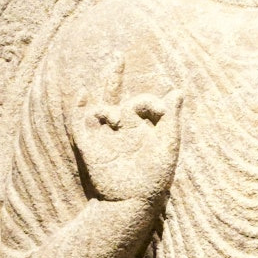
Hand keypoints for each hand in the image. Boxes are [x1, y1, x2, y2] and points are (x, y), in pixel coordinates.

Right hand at [70, 52, 180, 206]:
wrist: (132, 202)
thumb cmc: (155, 178)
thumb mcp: (168, 145)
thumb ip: (172, 118)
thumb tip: (178, 89)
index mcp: (142, 128)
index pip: (142, 102)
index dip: (151, 101)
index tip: (162, 112)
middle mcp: (121, 129)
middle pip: (114, 94)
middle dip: (115, 75)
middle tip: (119, 56)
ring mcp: (104, 137)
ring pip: (99, 107)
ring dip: (106, 106)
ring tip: (114, 117)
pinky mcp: (89, 147)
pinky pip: (80, 123)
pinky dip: (79, 108)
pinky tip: (82, 94)